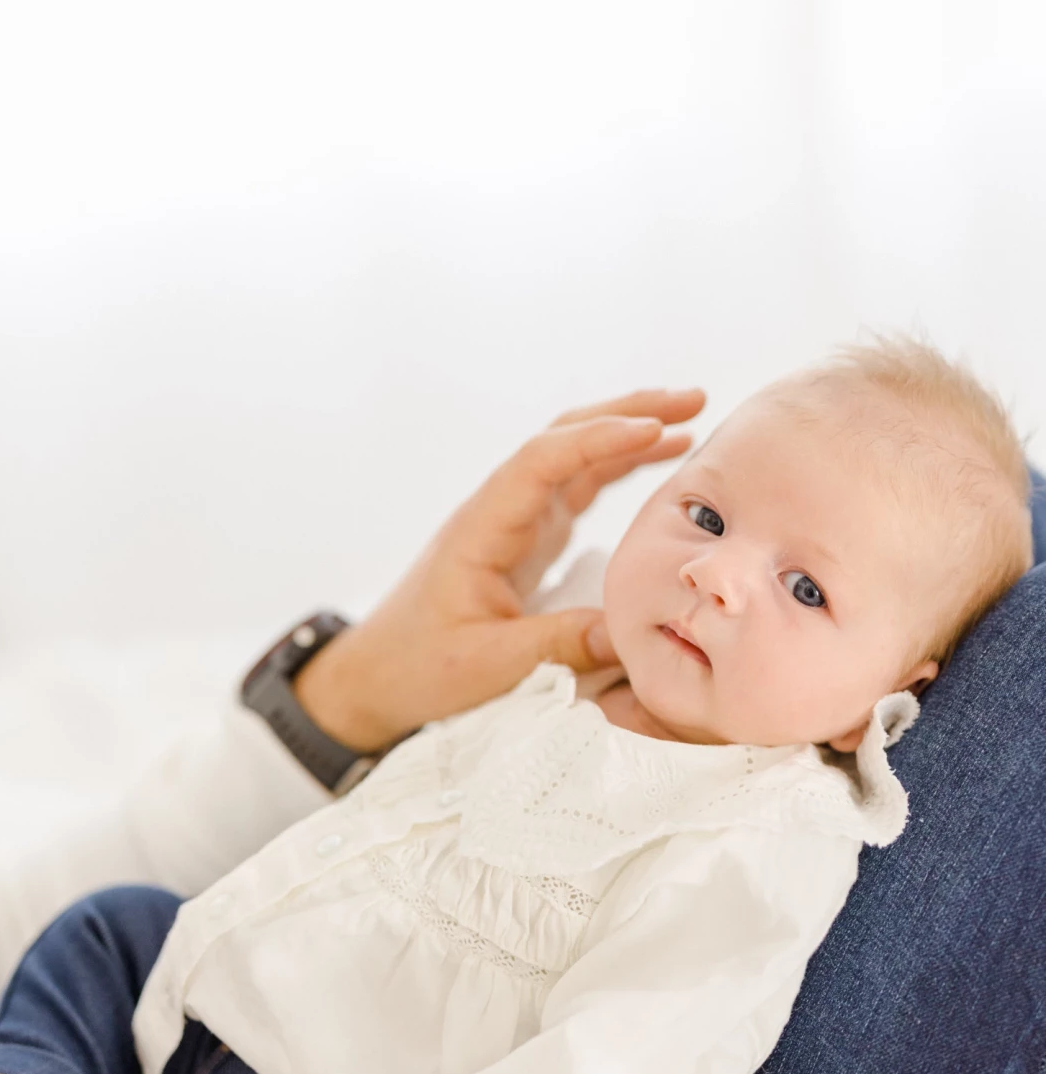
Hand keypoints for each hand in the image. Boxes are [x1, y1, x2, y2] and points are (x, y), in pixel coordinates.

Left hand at [293, 388, 703, 749]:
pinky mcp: (530, 540)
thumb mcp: (487, 667)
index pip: (542, 460)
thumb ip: (555, 646)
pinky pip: (579, 489)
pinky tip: (660, 461)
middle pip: (564, 439)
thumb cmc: (420, 667)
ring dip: (629, 434)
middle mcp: (501, 512)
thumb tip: (626, 631)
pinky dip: (620, 469)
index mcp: (483, 528)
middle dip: (627, 414)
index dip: (600, 440)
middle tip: (695, 400)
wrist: (379, 674)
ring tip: (693, 418)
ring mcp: (516, 521)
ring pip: (576, 457)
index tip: (656, 430)